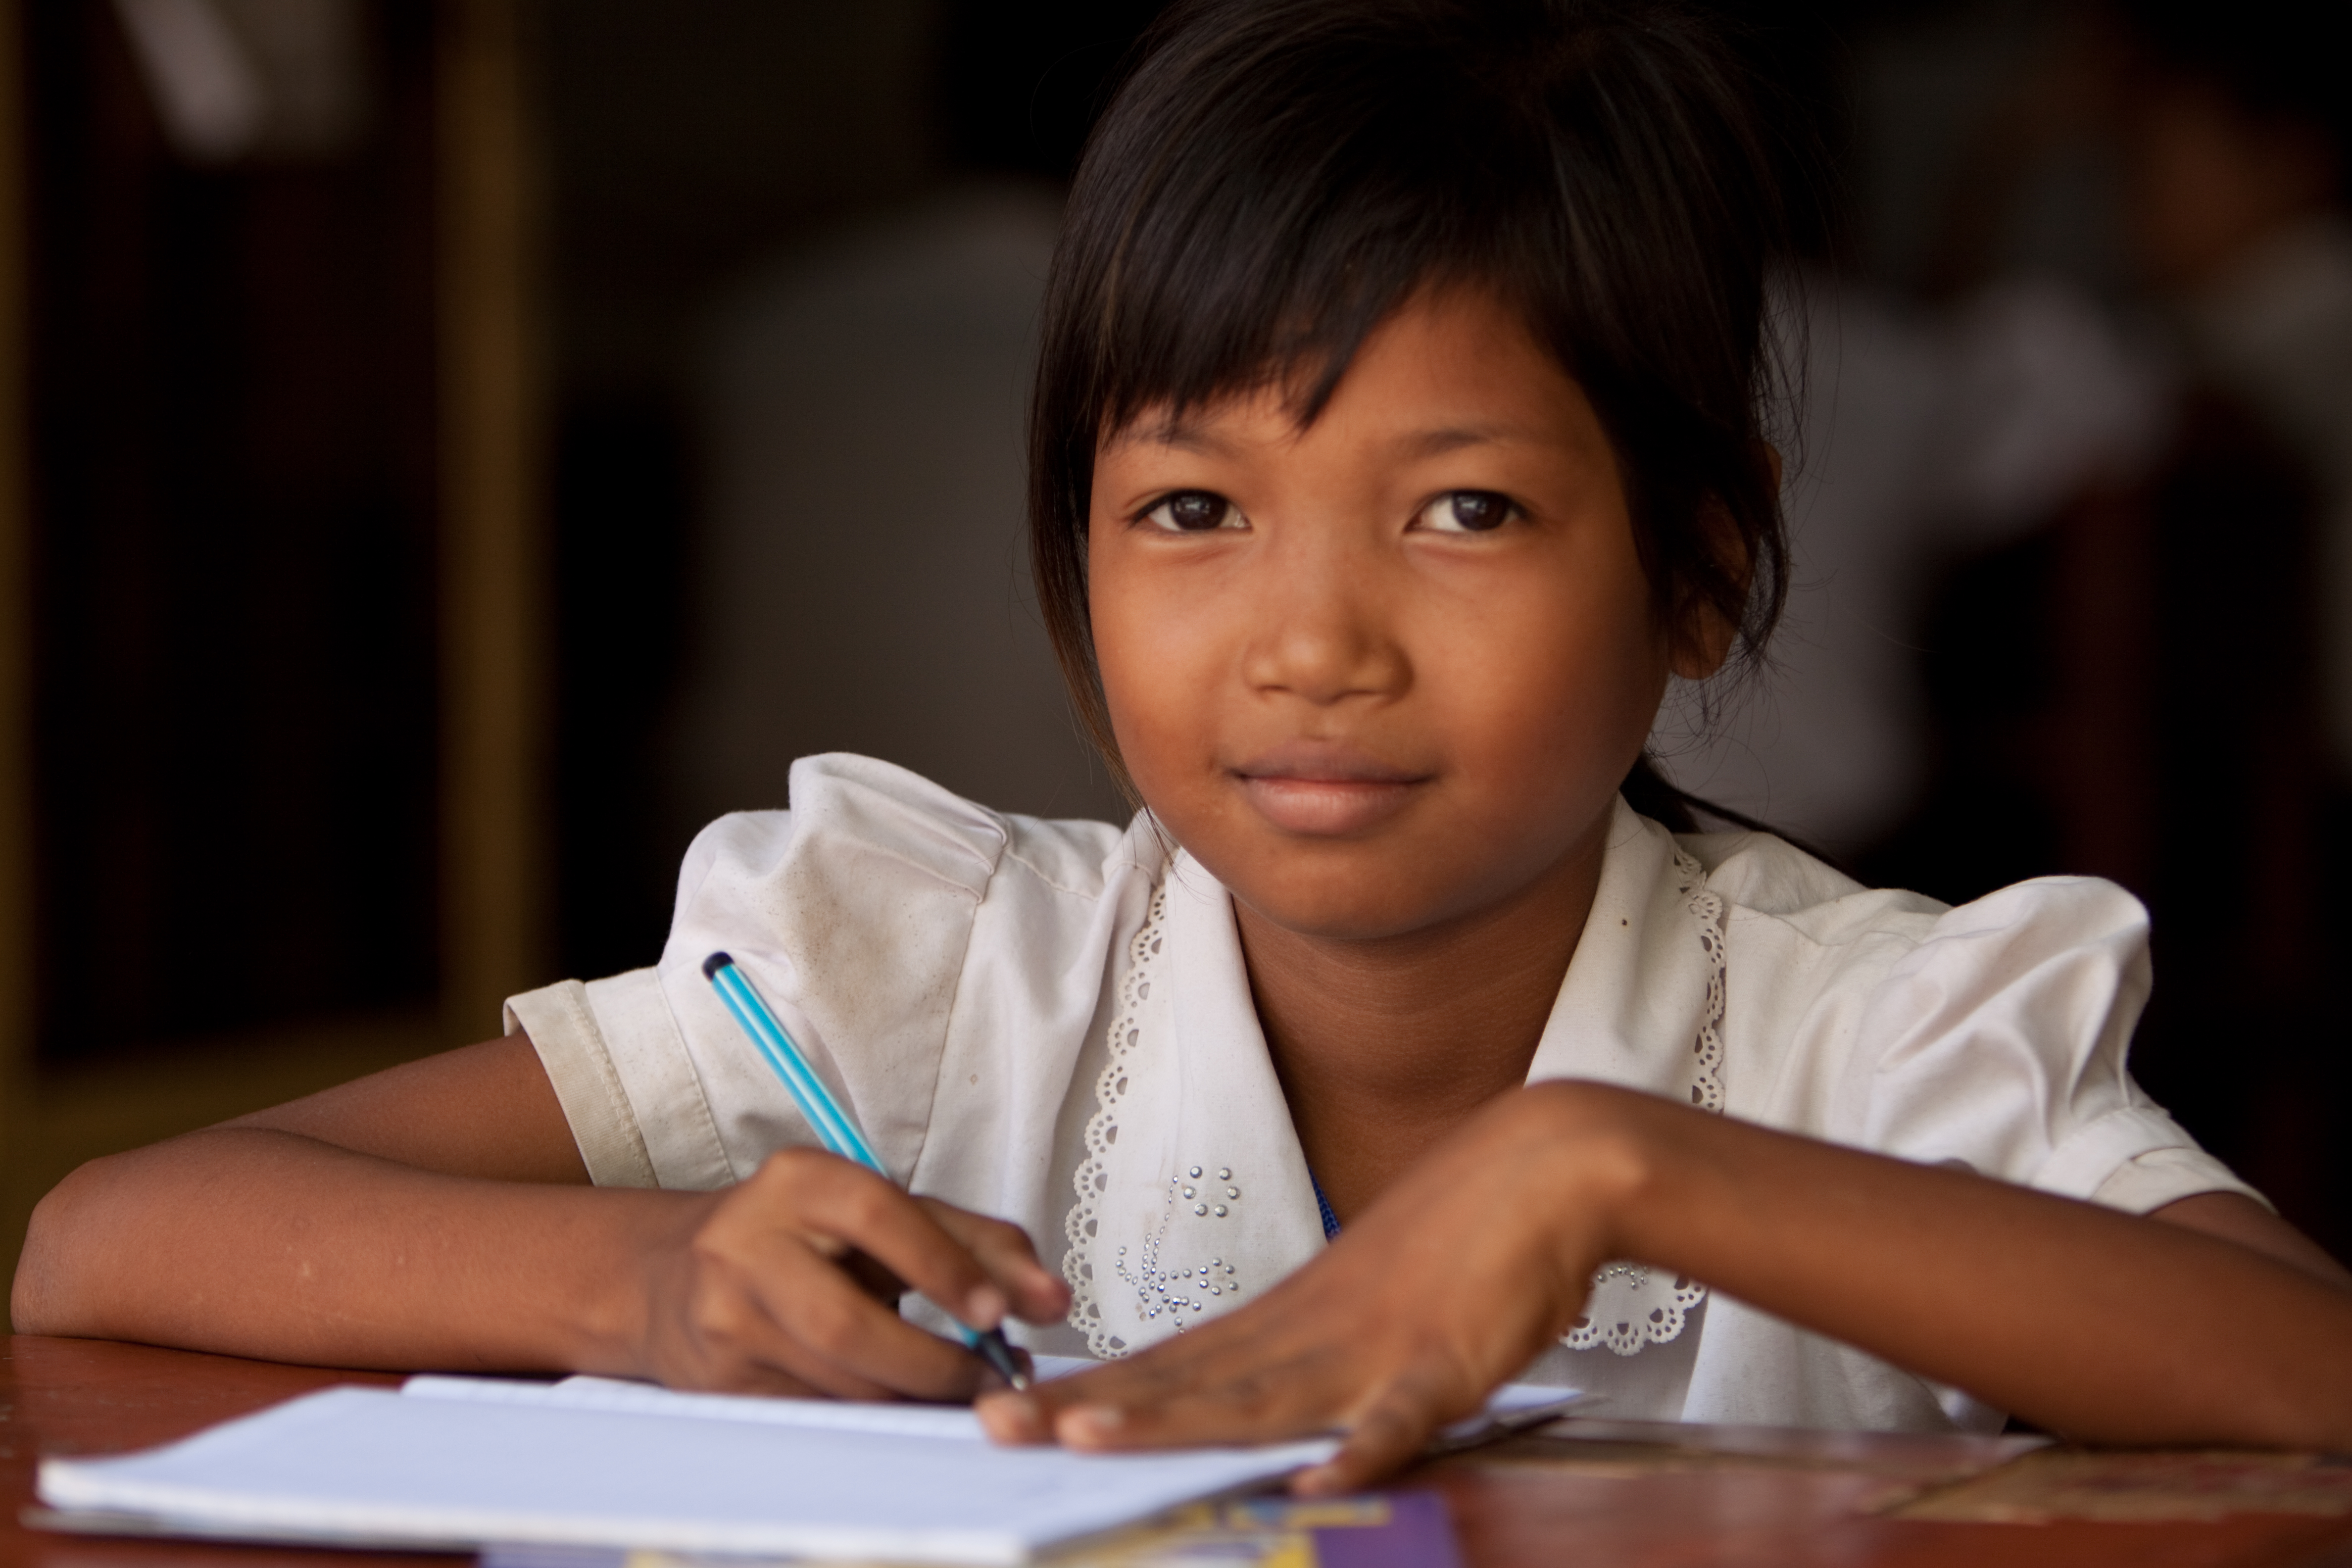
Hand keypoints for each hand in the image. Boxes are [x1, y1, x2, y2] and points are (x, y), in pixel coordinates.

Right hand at [631, 1148, 1070, 1400]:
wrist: (674, 1276)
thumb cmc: (807, 1238)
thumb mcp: (885, 1213)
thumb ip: (973, 1241)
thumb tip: (1050, 1299)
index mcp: (799, 1180)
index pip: (877, 1216)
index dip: (945, 1267)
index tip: (1002, 1312)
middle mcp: (747, 1242)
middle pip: (847, 1323)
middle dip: (932, 1363)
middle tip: (991, 1378)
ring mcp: (725, 1317)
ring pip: (834, 1381)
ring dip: (911, 1398)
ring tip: (960, 1394)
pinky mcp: (719, 1379)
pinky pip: (813, 1412)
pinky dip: (870, 1415)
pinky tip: (903, 1405)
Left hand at [978, 1082, 1643, 1489]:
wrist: (1543, 1167)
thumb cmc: (1456, 1237)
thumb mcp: (1363, 1302)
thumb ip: (1305, 1355)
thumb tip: (1249, 1400)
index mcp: (1287, 1320)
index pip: (1167, 1363)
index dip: (1087, 1392)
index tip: (1009, 1411)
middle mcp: (1309, 1334)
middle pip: (1183, 1381)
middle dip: (1088, 1410)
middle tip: (996, 1425)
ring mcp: (1372, 1347)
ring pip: (1256, 1395)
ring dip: (1172, 1420)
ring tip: (1088, 1440)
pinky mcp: (1445, 1361)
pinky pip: (1398, 1417)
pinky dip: (1361, 1447)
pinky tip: (1319, 1479)